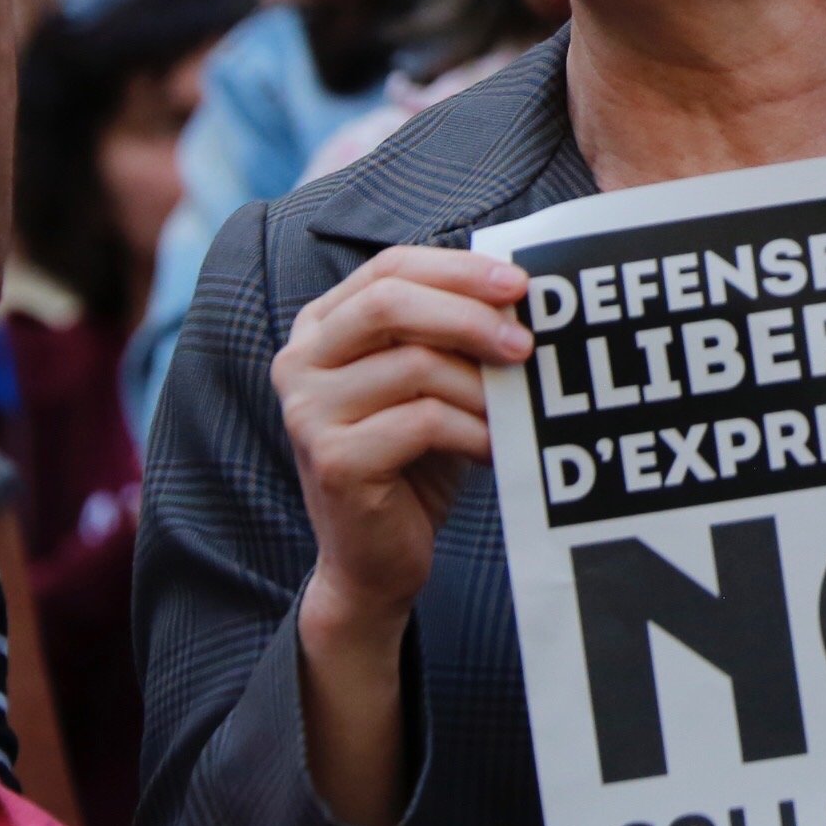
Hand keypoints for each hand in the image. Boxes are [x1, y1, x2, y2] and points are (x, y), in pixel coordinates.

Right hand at [277, 245, 527, 644]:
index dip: (456, 268)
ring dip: (481, 387)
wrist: (375, 558)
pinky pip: (422, 422)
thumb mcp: (431, 379)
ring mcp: (307, 412)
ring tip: (512, 410)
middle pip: (390, 303)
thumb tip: (520, 289)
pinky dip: (473, 431)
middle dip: (469, 315)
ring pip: (414, 365)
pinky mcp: (333, 460)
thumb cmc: (413, 456)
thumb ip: (452, 330)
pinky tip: (493, 449)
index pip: (389, 268)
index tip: (519, 282)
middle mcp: (300, 361)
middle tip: (525, 342)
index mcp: (322, 327)